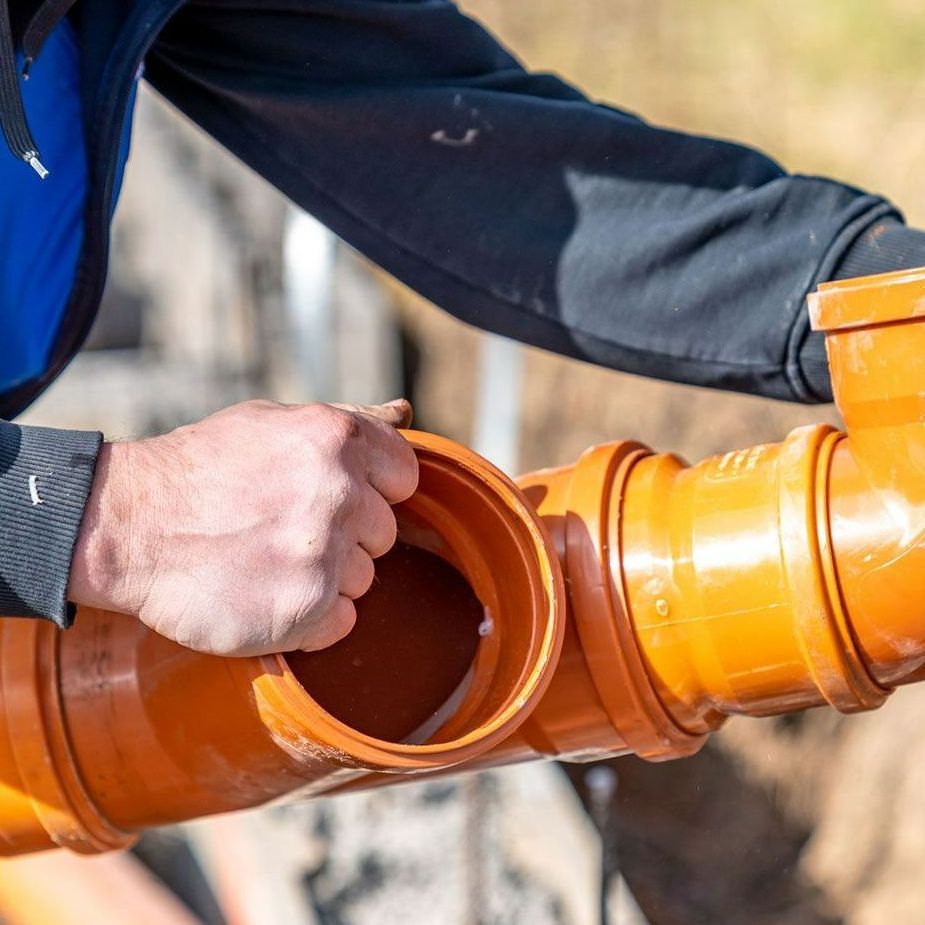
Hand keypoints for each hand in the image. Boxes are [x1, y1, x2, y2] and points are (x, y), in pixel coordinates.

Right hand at [67, 399, 417, 655]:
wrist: (129, 526)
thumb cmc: (202, 471)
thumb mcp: (271, 422)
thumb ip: (346, 421)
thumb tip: (406, 413)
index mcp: (336, 438)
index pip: (403, 476)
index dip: (372, 490)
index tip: (334, 498)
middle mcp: (338, 492)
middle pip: (383, 532)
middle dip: (345, 536)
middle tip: (284, 530)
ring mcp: (323, 553)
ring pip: (363, 579)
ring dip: (325, 578)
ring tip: (267, 561)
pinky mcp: (306, 609)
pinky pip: (342, 621)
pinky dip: (310, 619)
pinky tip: (267, 594)